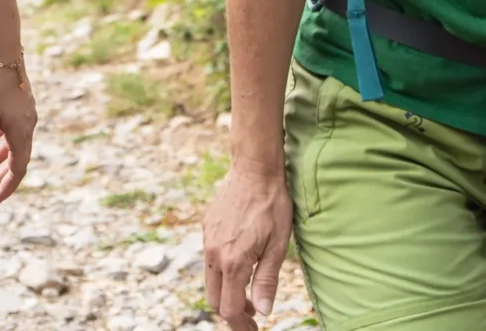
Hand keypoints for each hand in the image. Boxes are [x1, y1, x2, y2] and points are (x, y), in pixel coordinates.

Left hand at [0, 58, 36, 203]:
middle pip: (17, 161)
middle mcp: (28, 127)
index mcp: (22, 134)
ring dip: (0, 162)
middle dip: (1, 178)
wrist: (3, 52)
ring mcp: (26, 115)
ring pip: (15, 146)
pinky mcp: (21, 105)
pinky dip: (3, 144)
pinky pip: (13, 133)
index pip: (17, 170)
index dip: (6, 187)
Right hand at [201, 161, 292, 330]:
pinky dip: (222, 272)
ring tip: (249, 293)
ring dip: (226, 292)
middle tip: (253, 315)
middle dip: (232, 312)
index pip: (229, 308)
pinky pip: (209, 259)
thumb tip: (264, 311)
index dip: (241, 325)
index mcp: (233, 262)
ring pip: (210, 280)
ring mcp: (207, 240)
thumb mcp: (278, 246)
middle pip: (214, 298)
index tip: (254, 329)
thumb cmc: (272, 205)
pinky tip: (240, 265)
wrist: (254, 169)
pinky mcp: (207, 228)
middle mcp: (214, 253)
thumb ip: (267, 281)